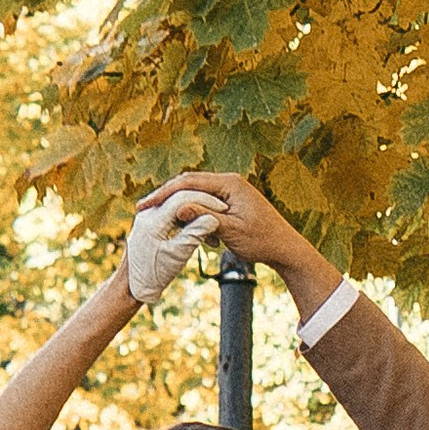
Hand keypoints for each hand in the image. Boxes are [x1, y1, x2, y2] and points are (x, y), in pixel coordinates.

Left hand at [125, 184, 228, 303]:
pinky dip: (188, 215)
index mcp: (152, 220)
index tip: (224, 208)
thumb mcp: (177, 255)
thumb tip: (214, 218)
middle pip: (179, 197)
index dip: (205, 201)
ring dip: (197, 208)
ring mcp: (148, 216)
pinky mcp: (151, 222)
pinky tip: (202, 224)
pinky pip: (172, 211)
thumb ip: (194, 234)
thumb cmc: (153, 275)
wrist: (132, 285)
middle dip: (203, 201)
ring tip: (215, 217)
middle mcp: (147, 213)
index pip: (182, 198)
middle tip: (224, 208)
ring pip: (177, 203)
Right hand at [147, 171, 344, 318]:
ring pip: (195, 192)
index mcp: (230, 184)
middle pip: (189, 183)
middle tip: (144, 208)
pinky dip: (191, 210)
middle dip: (166, 196)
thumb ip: (204, 216)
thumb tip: (178, 206)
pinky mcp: (231, 201)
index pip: (188, 182)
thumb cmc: (261, 240)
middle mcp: (230, 181)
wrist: (284, 248)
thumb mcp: (230, 231)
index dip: (163, 193)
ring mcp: (231, 190)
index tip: (145, 205)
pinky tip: (181, 222)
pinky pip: (205, 201)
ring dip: (178, 204)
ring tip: (158, 216)